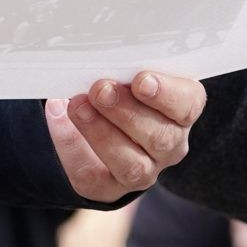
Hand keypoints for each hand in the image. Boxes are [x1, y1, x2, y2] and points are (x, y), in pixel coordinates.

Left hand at [46, 72, 204, 201]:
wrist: (95, 127)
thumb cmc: (120, 88)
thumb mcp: (126, 73)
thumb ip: (122, 68)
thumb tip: (97, 58)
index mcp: (181, 110)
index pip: (188, 105)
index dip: (167, 94)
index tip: (141, 80)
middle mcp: (170, 145)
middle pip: (160, 136)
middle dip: (127, 112)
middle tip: (100, 89)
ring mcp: (144, 170)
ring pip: (132, 165)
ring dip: (102, 133)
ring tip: (77, 106)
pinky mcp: (110, 188)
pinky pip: (93, 176)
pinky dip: (71, 147)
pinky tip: (58, 119)